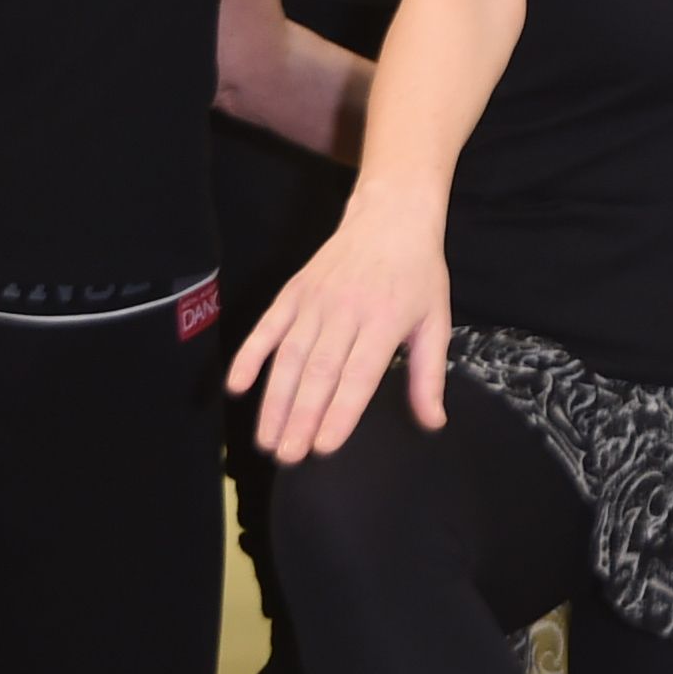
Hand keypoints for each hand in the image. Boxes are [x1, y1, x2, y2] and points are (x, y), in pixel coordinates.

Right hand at [223, 208, 454, 465]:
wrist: (391, 216)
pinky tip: (236, 386)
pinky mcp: (293, 292)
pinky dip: (249, 356)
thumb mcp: (436, 321)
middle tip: (287, 456)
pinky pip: (266, 327)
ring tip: (267, 438)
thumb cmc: (418, 274)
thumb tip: (434, 421)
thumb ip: (430, 374)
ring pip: (289, 356)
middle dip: (300, 417)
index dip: (339, 412)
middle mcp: (346, 312)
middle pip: (318, 372)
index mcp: (385, 321)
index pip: (358, 375)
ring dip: (274, 399)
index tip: (323, 447)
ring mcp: (314, 301)